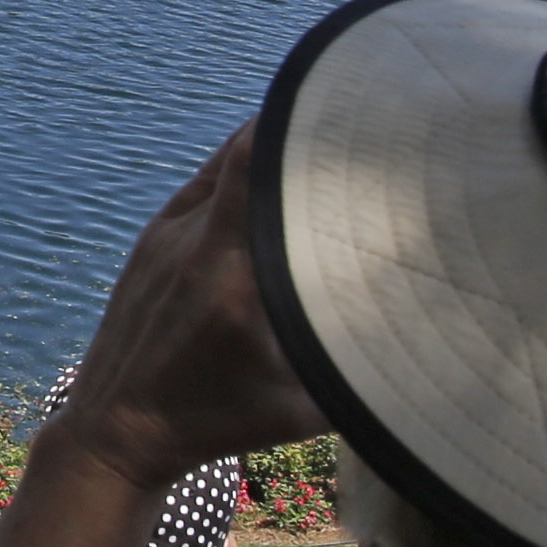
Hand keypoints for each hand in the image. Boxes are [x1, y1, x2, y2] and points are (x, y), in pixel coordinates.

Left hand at [0, 124, 322, 546]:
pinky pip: (203, 182)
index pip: (259, 169)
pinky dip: (239, 169)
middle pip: (245, 149)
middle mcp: (194, 242)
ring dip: (268, 145)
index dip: (302, 130)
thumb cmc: (215, 424)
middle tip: (353, 123)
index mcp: (232, 277)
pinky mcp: (151, 238)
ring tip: (321, 140)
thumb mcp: (301, 409)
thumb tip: (431, 340)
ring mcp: (165, 234)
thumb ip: (357, 369)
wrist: (115, 430)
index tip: (355, 116)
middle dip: (297, 128)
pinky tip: (275, 171)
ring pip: (223, 159)